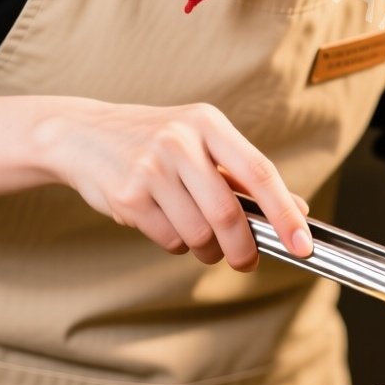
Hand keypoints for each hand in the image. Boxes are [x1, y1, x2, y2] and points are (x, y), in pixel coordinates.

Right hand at [38, 100, 311, 269]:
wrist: (82, 134)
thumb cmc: (153, 140)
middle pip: (227, 214)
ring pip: (198, 233)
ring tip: (197, 234)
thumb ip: (245, 175)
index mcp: (208, 123)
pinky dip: (175, 243)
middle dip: (243, 248)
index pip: (259, 173)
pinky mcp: (128, 196)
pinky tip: (165, 222)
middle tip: (246, 261)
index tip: (302, 245)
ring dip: (205, 248)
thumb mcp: (201, 140)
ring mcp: (151, 168)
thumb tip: (297, 208)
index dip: (284, 213)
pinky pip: (168, 239)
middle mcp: (180, 141)